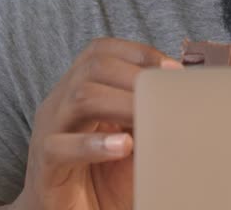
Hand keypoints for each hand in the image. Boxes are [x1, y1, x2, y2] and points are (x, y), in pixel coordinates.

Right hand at [11, 38, 180, 209]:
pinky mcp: (45, 167)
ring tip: (148, 118)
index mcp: (77, 91)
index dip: (137, 52)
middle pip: (93, 66)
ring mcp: (49, 133)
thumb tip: (186, 95)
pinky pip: (60, 147)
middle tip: (166, 92)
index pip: (100, 51)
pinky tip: (123, 146)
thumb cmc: (104, 179)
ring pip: (81, 97)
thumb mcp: (131, 139)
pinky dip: (94, 144)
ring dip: (123, 103)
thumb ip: (148, 115)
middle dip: (135, 74)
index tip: (171, 69)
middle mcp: (60, 105)